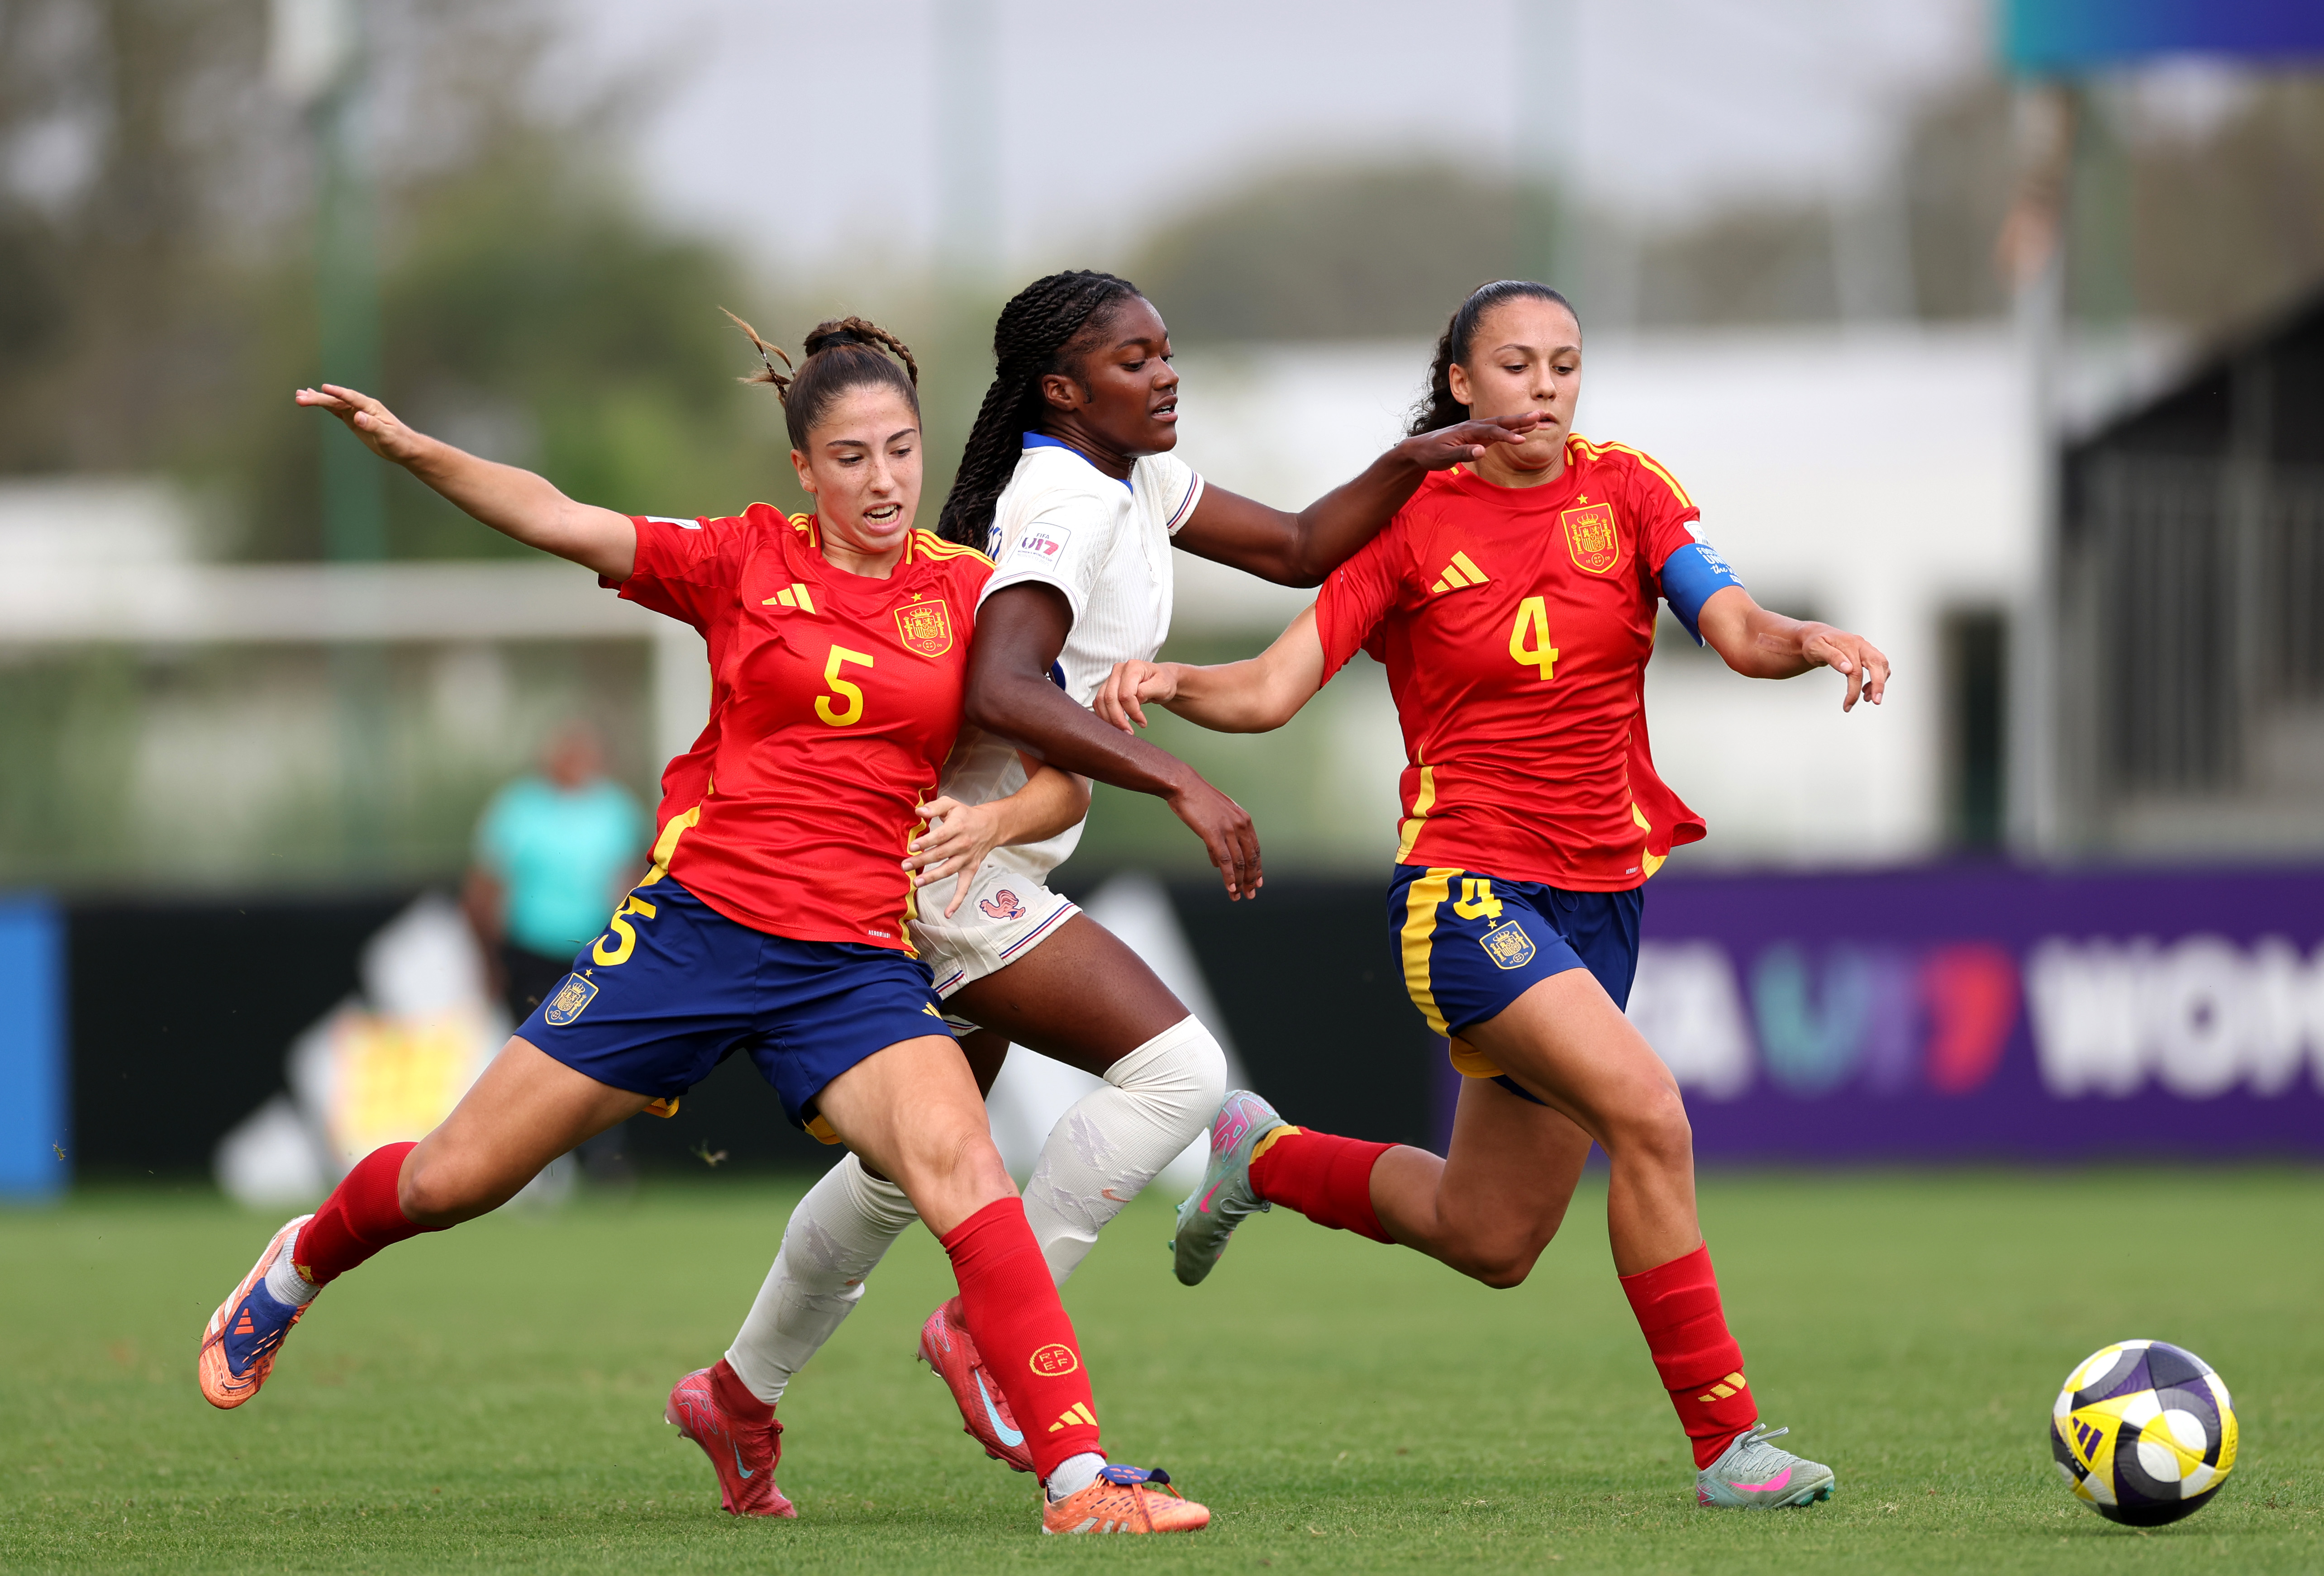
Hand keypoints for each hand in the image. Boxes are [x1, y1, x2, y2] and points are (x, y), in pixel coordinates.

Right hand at [294, 383, 427, 464]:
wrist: (405, 448)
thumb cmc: (400, 442)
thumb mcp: (387, 435)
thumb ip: (373, 425)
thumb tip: (358, 417)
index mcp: (371, 407)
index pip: (351, 397)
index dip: (337, 393)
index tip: (323, 389)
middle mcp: (362, 407)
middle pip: (338, 399)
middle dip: (319, 398)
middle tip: (300, 397)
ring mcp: (357, 412)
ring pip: (334, 403)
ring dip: (317, 400)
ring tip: (299, 396)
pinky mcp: (354, 420)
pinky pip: (337, 410)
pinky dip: (325, 406)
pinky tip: (314, 401)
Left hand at [904, 795, 1009, 917]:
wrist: (991, 825)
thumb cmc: (966, 815)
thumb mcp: (952, 804)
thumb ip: (934, 806)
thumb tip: (918, 811)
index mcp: (958, 827)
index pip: (940, 836)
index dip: (926, 842)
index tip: (912, 847)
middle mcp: (964, 844)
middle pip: (941, 854)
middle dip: (922, 861)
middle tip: (905, 865)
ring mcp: (967, 859)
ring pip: (948, 870)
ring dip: (932, 877)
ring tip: (916, 882)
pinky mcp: (971, 869)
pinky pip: (964, 887)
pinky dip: (957, 900)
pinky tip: (947, 913)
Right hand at [1093, 658, 1179, 732]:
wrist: (1160, 680)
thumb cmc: (1163, 682)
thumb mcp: (1162, 686)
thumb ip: (1147, 691)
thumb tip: (1134, 700)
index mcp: (1133, 667)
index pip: (1125, 694)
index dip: (1133, 712)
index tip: (1142, 723)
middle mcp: (1119, 670)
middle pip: (1110, 698)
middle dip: (1118, 719)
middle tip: (1129, 732)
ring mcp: (1111, 678)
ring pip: (1100, 701)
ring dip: (1109, 719)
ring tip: (1122, 730)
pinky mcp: (1106, 687)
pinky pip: (1098, 703)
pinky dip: (1104, 715)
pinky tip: (1114, 723)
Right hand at [1167, 776, 1261, 900]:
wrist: (1184, 786)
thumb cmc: (1197, 800)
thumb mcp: (1216, 818)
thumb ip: (1222, 839)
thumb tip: (1220, 862)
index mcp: (1244, 820)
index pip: (1255, 849)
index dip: (1257, 867)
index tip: (1258, 881)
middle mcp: (1240, 825)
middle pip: (1250, 858)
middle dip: (1251, 879)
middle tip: (1251, 894)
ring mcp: (1228, 830)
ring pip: (1239, 863)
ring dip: (1239, 882)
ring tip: (1238, 896)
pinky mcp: (1214, 834)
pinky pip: (1226, 861)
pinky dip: (1229, 877)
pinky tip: (1230, 888)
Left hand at [1398, 411, 1545, 470]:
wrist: (1419, 449)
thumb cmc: (1430, 453)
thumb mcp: (1444, 456)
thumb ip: (1463, 453)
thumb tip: (1481, 451)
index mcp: (1467, 430)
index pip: (1492, 432)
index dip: (1507, 436)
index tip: (1522, 440)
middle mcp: (1474, 427)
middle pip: (1501, 422)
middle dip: (1520, 420)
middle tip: (1539, 415)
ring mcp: (1476, 431)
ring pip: (1501, 425)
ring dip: (1519, 422)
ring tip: (1537, 418)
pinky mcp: (1477, 437)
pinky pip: (1497, 432)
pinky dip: (1511, 430)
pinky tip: (1522, 430)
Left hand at [1800, 626, 1890, 711]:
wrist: (1816, 635)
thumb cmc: (1814, 642)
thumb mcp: (1815, 648)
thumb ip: (1832, 657)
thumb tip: (1848, 668)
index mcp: (1848, 643)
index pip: (1856, 671)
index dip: (1853, 690)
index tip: (1847, 705)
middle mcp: (1861, 644)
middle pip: (1877, 663)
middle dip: (1879, 684)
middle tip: (1875, 702)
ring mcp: (1865, 648)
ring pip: (1882, 664)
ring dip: (1879, 682)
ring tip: (1867, 698)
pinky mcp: (1867, 653)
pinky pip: (1879, 666)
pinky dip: (1877, 678)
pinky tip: (1865, 690)